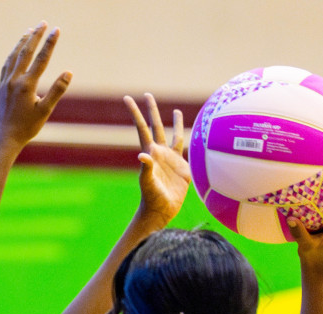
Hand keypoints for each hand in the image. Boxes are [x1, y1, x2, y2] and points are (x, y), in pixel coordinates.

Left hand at [0, 24, 71, 150]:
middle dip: (35, 36)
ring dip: (22, 42)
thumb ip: (57, 91)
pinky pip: (6, 65)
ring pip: (14, 56)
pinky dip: (12, 55)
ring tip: (29, 31)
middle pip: (26, 52)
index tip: (56, 30)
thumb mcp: (45, 111)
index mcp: (27, 85)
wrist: (4, 139)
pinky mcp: (1, 87)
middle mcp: (14, 80)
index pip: (41, 59)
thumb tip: (68, 73)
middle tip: (43, 23)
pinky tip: (15, 51)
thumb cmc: (26, 128)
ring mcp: (6, 83)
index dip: (50, 43)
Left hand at [125, 94, 190, 227]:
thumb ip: (147, 169)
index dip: (135, 113)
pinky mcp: (182, 166)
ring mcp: (171, 158)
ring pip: (174, 135)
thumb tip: (143, 155)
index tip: (127, 98)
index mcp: (151, 152)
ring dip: (175, 123)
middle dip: (151, 110)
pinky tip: (195, 133)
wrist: (162, 210)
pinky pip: (186, 149)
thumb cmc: (152, 198)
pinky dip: (189, 140)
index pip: (142, 127)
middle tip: (147, 94)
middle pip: (156, 126)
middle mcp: (160, 152)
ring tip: (177, 111)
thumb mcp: (148, 183)